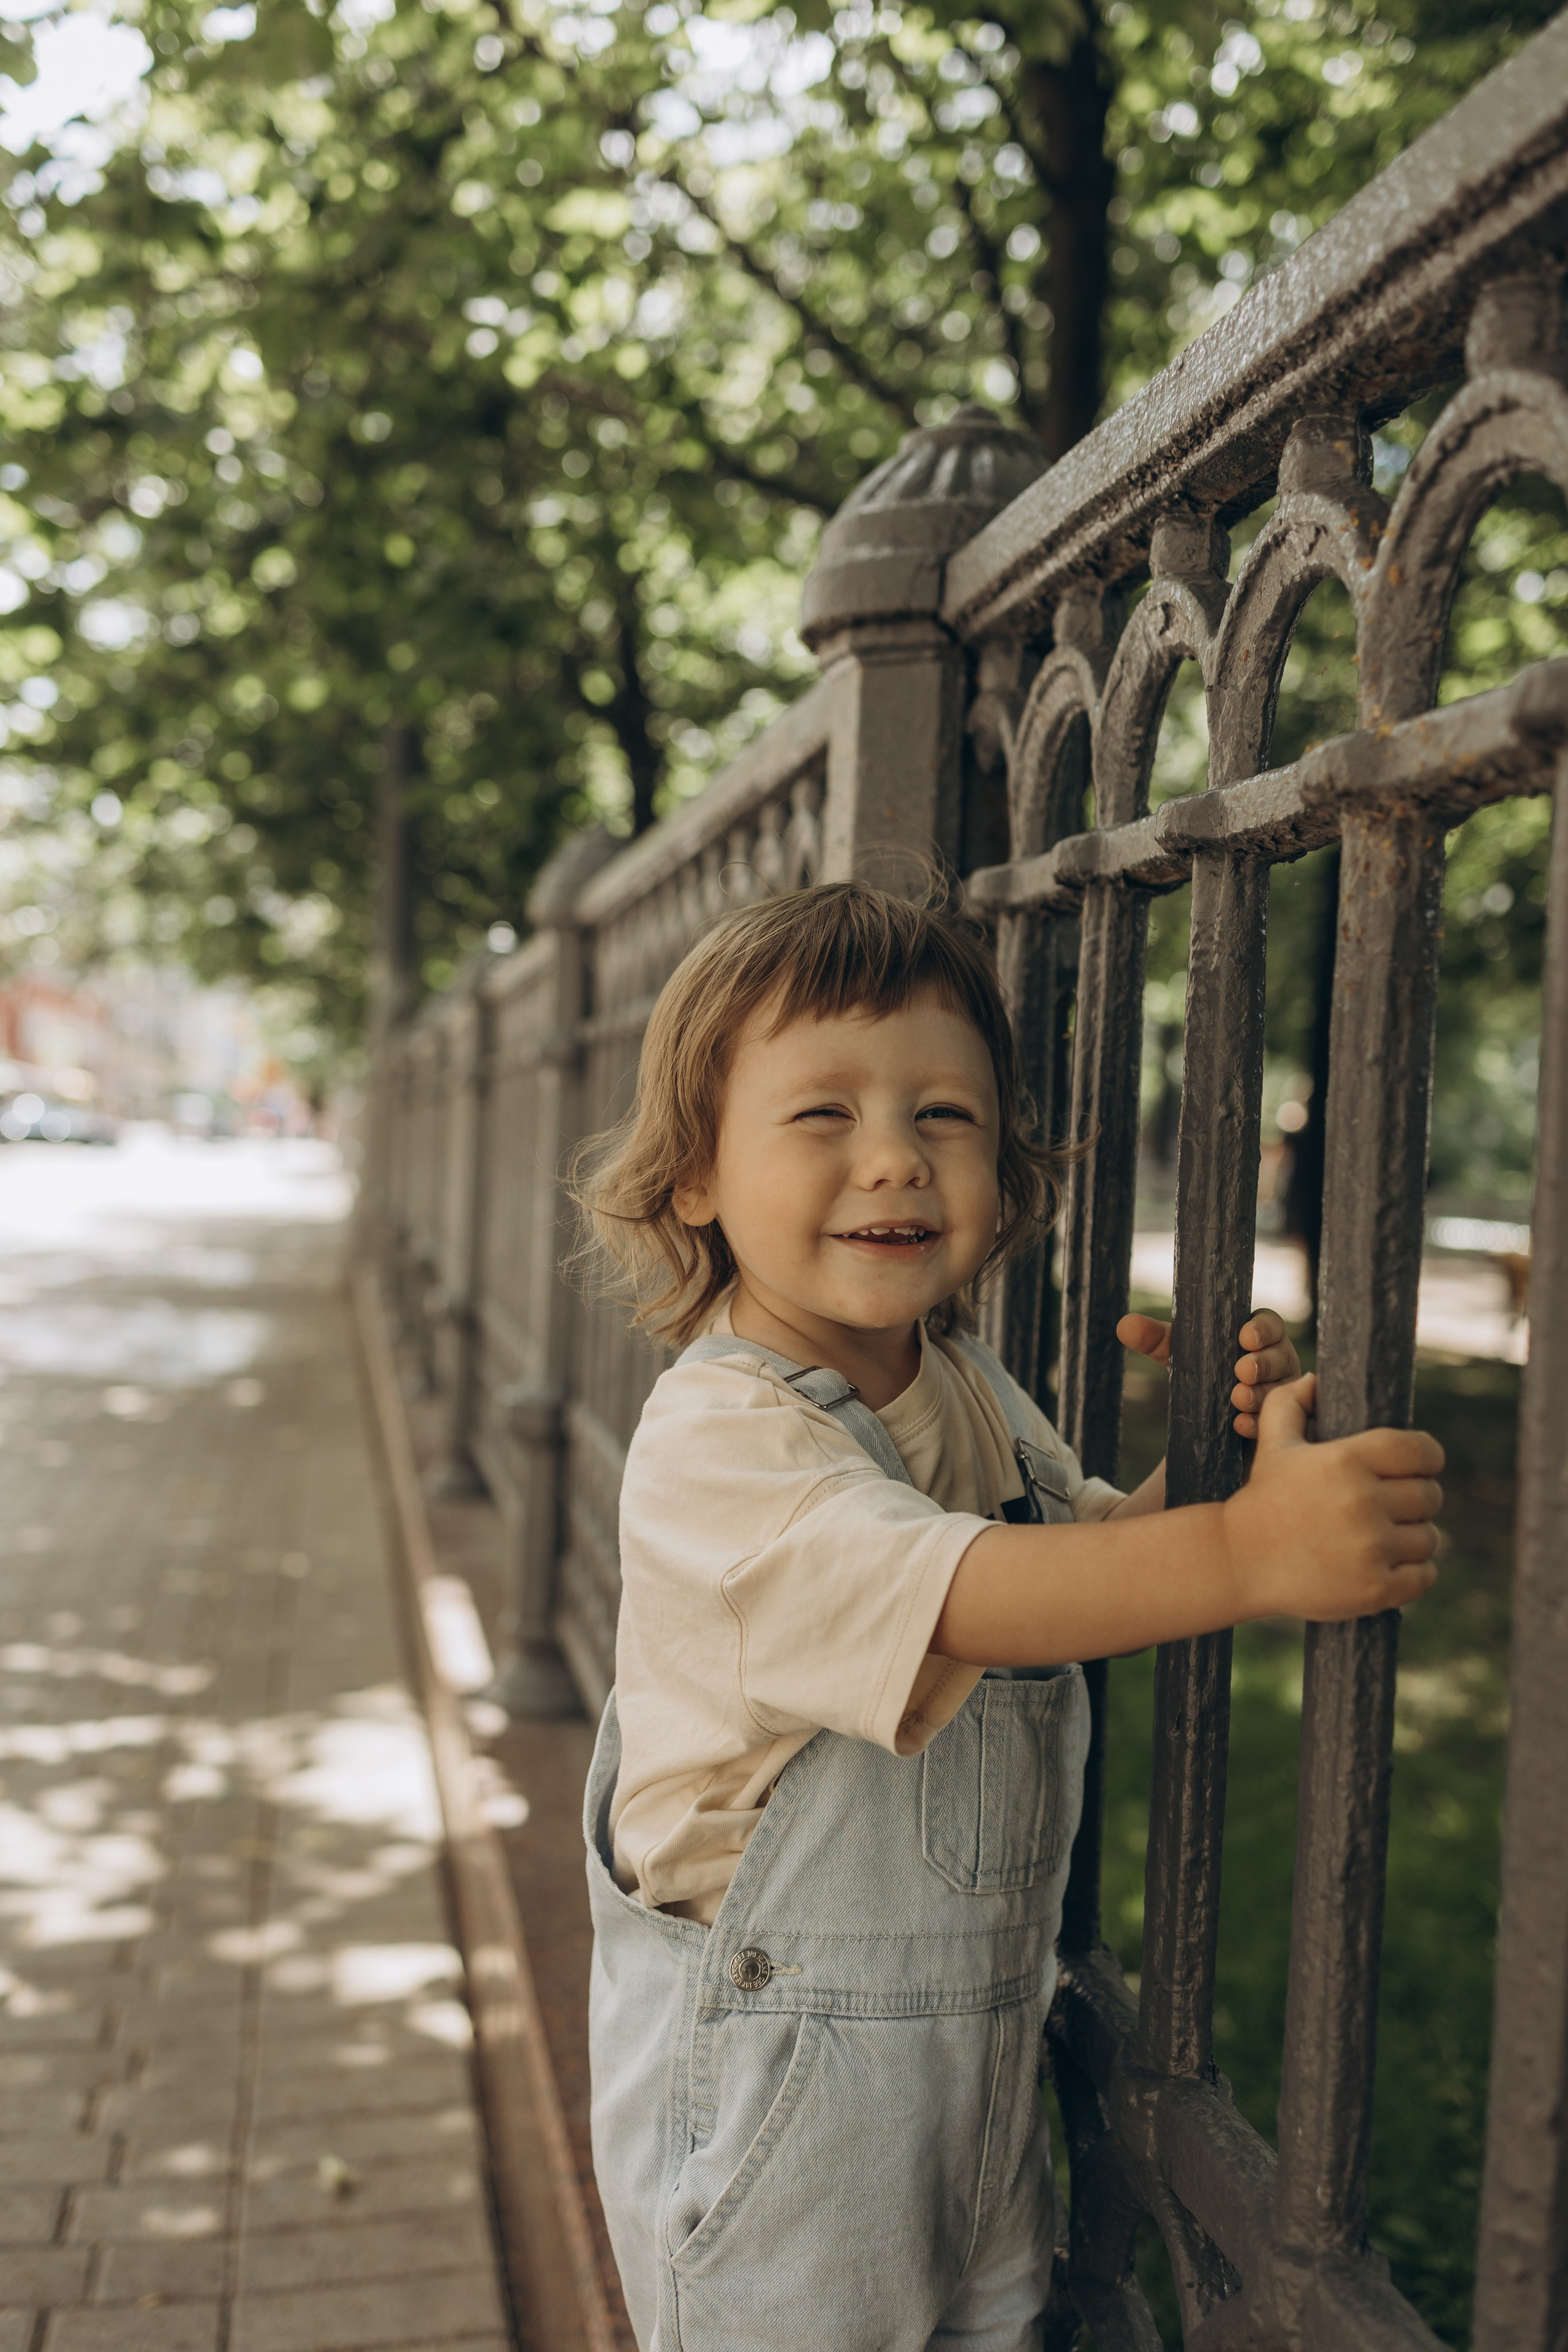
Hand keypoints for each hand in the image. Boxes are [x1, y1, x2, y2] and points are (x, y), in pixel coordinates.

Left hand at [1115, 1307, 1300, 1436]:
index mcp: (1257, 1337)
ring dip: (1259, 1395)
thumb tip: (1125, 1325)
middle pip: (1280, 1356)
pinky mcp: (1279, 1424)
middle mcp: (1276, 1363)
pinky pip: (1278, 1423)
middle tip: (1241, 1371)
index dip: (1262, 1329)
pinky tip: (1240, 1426)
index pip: (1269, 1324)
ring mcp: (1281, 1394)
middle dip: (1263, 1363)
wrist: (1203, 1426)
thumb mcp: (1177, 1357)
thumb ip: (1156, 1341)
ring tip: (1237, 1400)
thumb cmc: (1199, 1377)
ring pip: (1280, 1391)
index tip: (1245, 1337)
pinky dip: (1256, 1424)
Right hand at [1222, 1375, 1442, 1621]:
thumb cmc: (1263, 1498)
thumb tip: (1315, 1380)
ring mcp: (1370, 1548)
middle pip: (1429, 1495)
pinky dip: (1413, 1573)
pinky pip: (1424, 1575)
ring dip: (1413, 1538)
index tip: (1417, 1467)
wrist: (1239, 1561)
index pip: (1421, 1451)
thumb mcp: (1272, 1444)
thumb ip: (1291, 1402)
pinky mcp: (1375, 1588)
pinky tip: (1387, 1565)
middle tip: (1393, 1506)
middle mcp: (1362, 1502)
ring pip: (1428, 1537)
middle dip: (1416, 1499)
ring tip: (1385, 1537)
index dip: (1426, 1458)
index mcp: (1346, 1460)